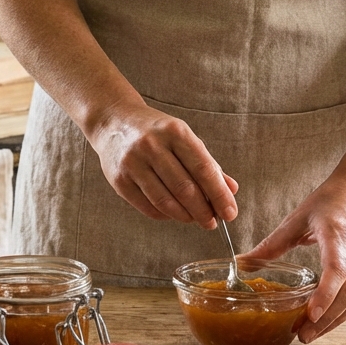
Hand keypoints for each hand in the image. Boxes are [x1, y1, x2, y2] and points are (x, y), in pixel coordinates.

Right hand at [85, 101, 237, 227]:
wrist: (114, 121)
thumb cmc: (156, 132)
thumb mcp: (184, 138)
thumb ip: (208, 163)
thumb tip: (231, 189)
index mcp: (175, 132)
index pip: (203, 168)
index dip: (219, 195)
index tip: (230, 213)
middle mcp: (152, 145)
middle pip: (185, 188)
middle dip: (203, 211)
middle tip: (212, 222)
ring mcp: (133, 163)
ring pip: (165, 201)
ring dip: (185, 216)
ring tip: (194, 219)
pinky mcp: (119, 179)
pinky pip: (148, 207)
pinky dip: (165, 216)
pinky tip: (174, 214)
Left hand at [238, 168, 345, 342]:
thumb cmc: (332, 199)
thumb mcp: (299, 217)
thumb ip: (273, 243)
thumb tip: (243, 262)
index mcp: (338, 234)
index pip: (337, 270)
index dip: (325, 295)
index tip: (309, 314)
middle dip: (326, 318)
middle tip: (302, 335)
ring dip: (334, 321)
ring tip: (309, 334)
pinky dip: (343, 313)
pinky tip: (324, 321)